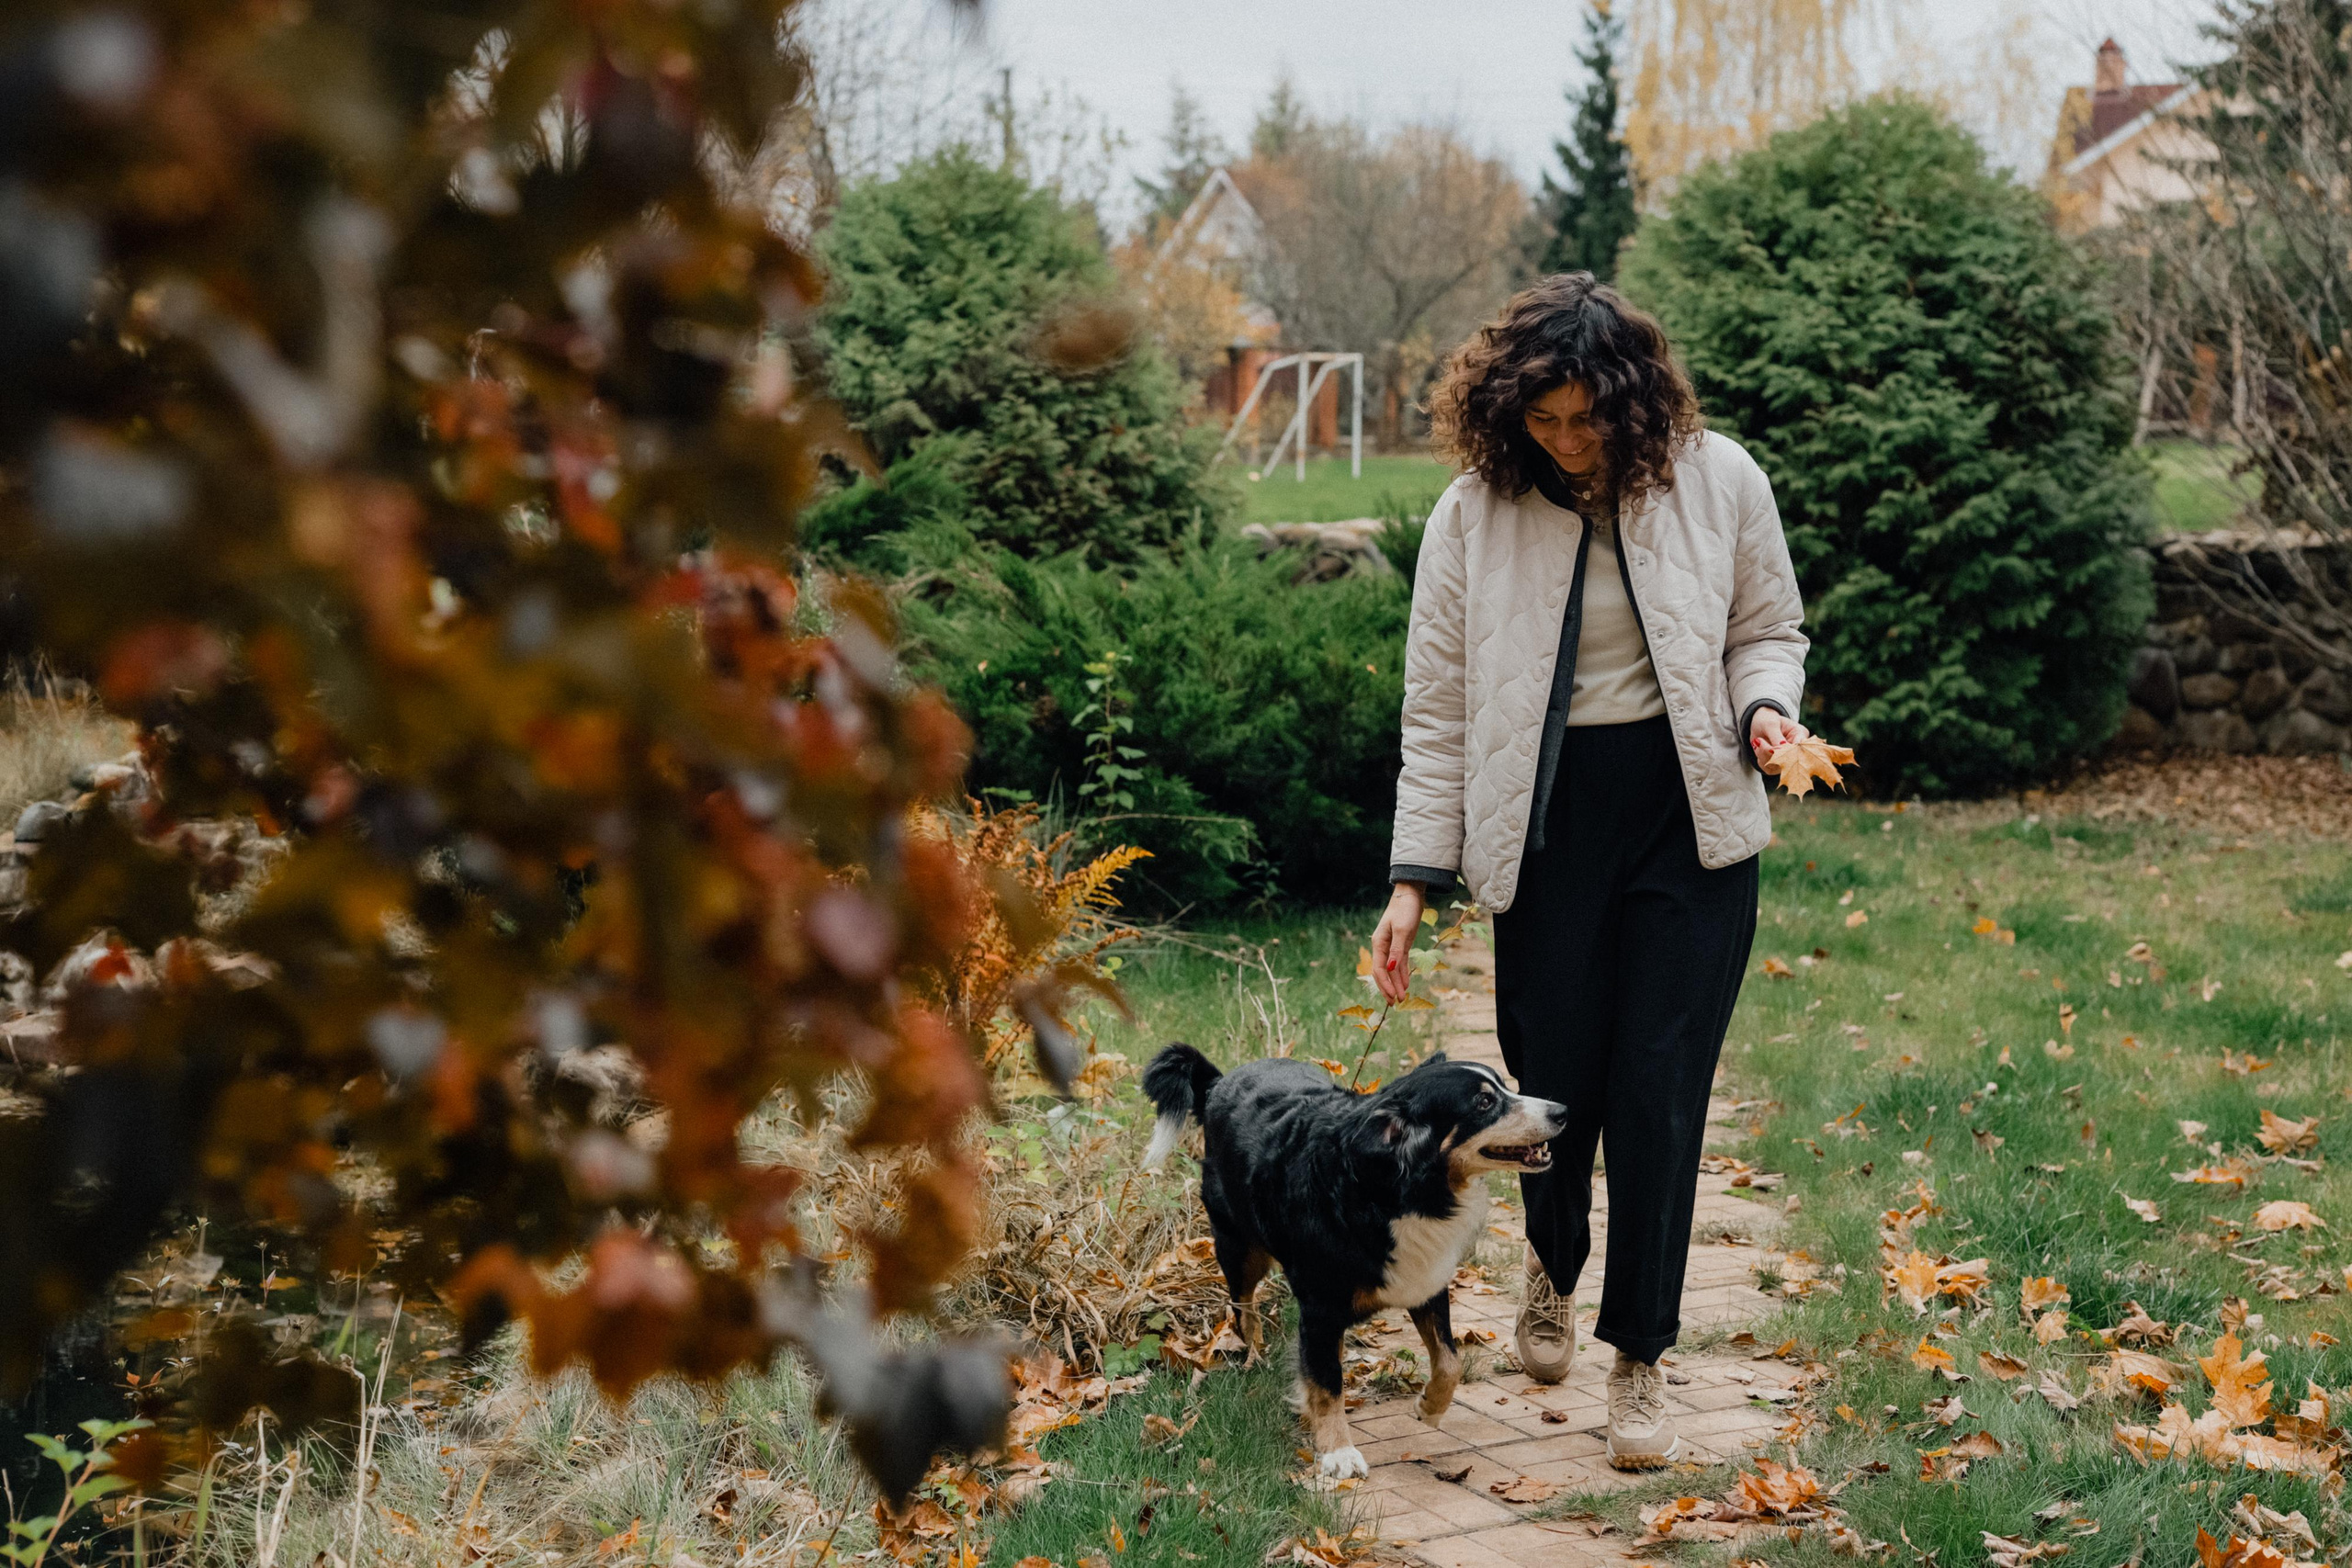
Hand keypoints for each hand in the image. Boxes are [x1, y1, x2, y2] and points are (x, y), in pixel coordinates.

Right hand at [1369, 883, 1423, 1003]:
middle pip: (1383, 972)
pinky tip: (1405, 985)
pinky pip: (1400, 964)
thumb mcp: (1401, 930)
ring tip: (1401, 998)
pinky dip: (1402, 975)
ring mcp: (1392, 946)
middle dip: (1388, 988)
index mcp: (1379, 943)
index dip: (1385, 984)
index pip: (1379, 969)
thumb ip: (1396, 950)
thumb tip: (1390, 968)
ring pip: (1392, 970)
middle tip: (1394, 1004)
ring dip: (1396, 984)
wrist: (1410, 895)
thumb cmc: (1404, 910)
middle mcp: (1383, 947)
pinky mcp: (1401, 945)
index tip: (1393, 996)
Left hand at [1749, 706, 1810, 764]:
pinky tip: (1758, 748)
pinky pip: (1769, 770)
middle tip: (1758, 740)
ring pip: (1777, 767)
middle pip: (1788, 760)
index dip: (1786, 750)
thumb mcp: (1770, 724)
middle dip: (1770, 752)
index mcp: (1800, 734)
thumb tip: (1782, 747)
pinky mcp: (1779, 766)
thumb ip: (1776, 736)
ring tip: (1757, 741)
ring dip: (1763, 756)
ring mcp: (1789, 759)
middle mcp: (1797, 749)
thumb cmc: (1767, 720)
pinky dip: (1761, 760)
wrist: (1759, 724)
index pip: (1799, 746)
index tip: (1771, 748)